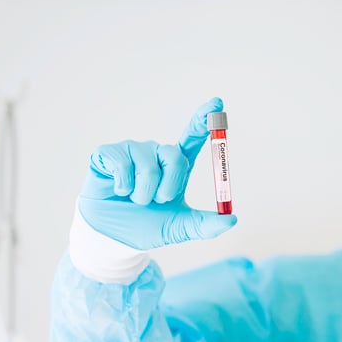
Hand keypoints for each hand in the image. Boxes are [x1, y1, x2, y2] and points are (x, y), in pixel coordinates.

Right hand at [77, 98, 236, 249]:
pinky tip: (118, 190)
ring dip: (144, 194)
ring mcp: (133, 150)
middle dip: (168, 188)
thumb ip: (205, 225)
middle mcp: (157, 152)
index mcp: (176, 164)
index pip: (193, 136)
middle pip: (176, 157)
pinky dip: (123, 187)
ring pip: (149, 168)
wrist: (113, 238)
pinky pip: (123, 166)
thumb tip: (231, 219)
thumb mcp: (180, 227)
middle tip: (157, 202)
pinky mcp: (110, 153)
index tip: (217, 103)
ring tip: (134, 200)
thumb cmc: (146, 227)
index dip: (204, 119)